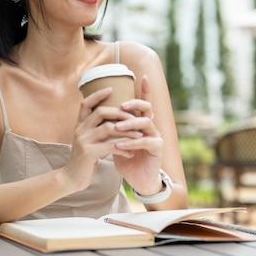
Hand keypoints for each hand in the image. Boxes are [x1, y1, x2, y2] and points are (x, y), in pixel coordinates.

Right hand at [61, 87, 143, 192]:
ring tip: (139, 135)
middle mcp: (80, 130)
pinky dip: (123, 148)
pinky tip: (131, 153)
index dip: (98, 95)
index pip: (86, 103)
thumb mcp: (88, 141)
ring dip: (126, 131)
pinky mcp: (89, 153)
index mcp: (80, 125)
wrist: (71, 179)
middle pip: (101, 112)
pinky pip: (110, 146)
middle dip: (120, 113)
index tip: (111, 88)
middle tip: (135, 118)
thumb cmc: (84, 159)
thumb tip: (112, 120)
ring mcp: (84, 141)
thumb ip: (96, 130)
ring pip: (108, 128)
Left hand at [112, 75, 163, 194]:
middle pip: (147, 108)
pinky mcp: (157, 148)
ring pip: (146, 123)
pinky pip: (145, 141)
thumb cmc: (126, 158)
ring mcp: (156, 136)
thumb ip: (112, 127)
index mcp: (141, 122)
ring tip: (116, 128)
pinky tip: (120, 146)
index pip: (143, 102)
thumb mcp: (116, 140)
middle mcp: (150, 126)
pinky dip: (131, 143)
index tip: (142, 76)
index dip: (145, 89)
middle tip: (121, 105)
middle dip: (134, 104)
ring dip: (130, 124)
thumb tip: (97, 111)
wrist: (137, 179)